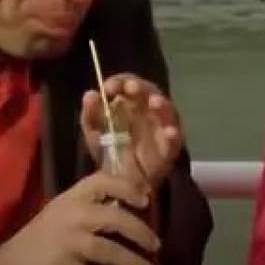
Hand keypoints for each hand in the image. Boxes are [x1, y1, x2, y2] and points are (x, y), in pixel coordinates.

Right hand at [0, 172, 160, 264]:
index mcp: (69, 199)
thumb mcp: (58, 215)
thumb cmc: (35, 242)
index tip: (146, 198)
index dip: (127, 186)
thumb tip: (125, 210)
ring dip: (135, 264)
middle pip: (115, 217)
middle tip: (156, 244)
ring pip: (110, 251)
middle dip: (140, 232)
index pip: (101, 180)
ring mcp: (66, 243)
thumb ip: (86, 210)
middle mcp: (69, 216)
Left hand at [82, 74, 182, 189]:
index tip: (108, 88)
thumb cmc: (110, 150)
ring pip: (167, 111)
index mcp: (130, 103)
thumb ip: (90, 114)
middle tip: (131, 88)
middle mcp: (148, 110)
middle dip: (141, 88)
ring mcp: (161, 128)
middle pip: (150, 91)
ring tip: (154, 103)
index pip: (128, 84)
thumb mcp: (94, 133)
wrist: (120, 182)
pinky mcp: (170, 148)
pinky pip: (174, 140)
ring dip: (162, 105)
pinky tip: (169, 132)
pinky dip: (173, 136)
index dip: (120, 82)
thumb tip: (90, 93)